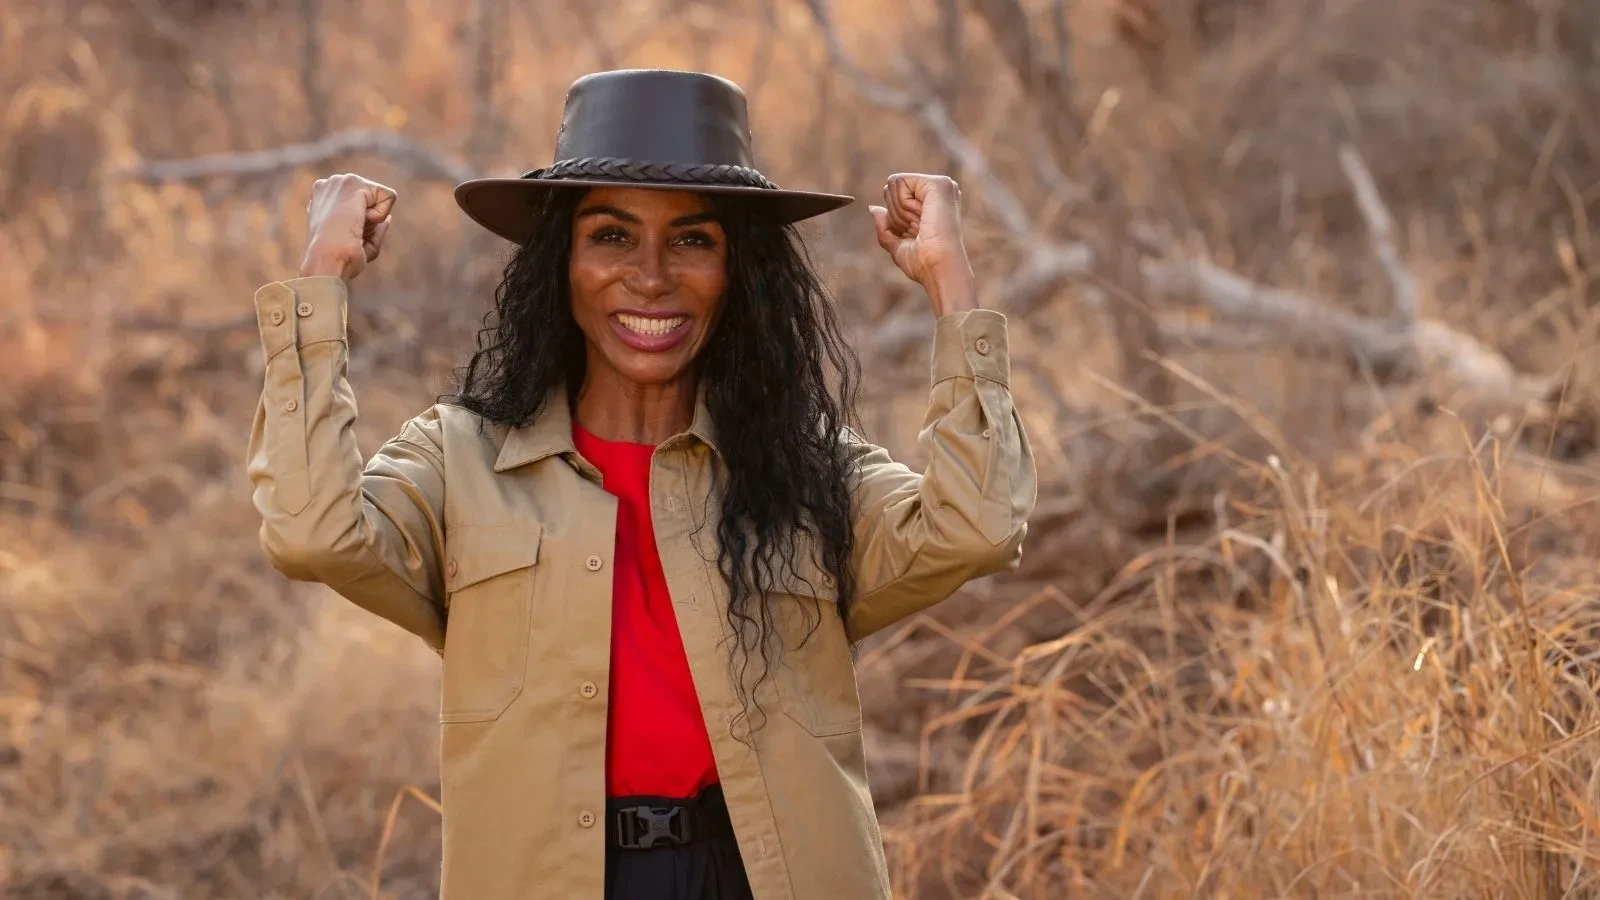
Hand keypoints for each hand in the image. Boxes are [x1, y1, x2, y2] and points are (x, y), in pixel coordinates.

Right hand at [300, 173, 396, 279]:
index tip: (346, 235)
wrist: (327, 261)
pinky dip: (381, 215)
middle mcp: (330, 184)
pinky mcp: (353, 183)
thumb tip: (389, 217)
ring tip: (354, 228)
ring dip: (374, 219)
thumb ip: (373, 229)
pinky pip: (388, 196)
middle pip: (372, 198)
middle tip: (351, 233)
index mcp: (324, 198)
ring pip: (380, 196)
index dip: (362, 222)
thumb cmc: (340, 258)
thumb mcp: (358, 244)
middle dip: (369, 219)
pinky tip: (361, 222)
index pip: (360, 202)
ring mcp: (340, 181)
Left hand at [868, 173, 976, 316]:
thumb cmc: (923, 263)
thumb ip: (885, 226)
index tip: (915, 234)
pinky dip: (902, 205)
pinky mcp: (938, 184)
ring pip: (893, 184)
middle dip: (896, 214)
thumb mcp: (898, 245)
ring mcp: (941, 185)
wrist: (938, 268)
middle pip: (892, 187)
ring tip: (922, 227)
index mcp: (933, 203)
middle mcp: (938, 191)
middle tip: (918, 231)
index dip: (895, 218)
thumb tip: (873, 208)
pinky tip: (921, 218)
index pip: (896, 195)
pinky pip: (899, 182)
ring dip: (900, 213)